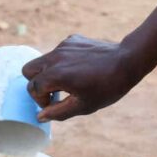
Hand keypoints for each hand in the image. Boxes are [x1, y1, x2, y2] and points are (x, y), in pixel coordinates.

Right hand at [21, 34, 141, 121]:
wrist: (127, 61)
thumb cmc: (107, 87)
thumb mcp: (83, 106)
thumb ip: (58, 112)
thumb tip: (40, 116)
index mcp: (57, 75)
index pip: (33, 88)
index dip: (41, 100)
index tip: (55, 104)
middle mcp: (56, 57)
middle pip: (28, 70)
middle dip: (36, 83)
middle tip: (54, 92)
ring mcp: (63, 46)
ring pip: (43, 60)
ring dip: (49, 73)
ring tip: (69, 82)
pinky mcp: (72, 39)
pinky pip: (58, 52)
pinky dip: (62, 62)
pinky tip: (80, 68)